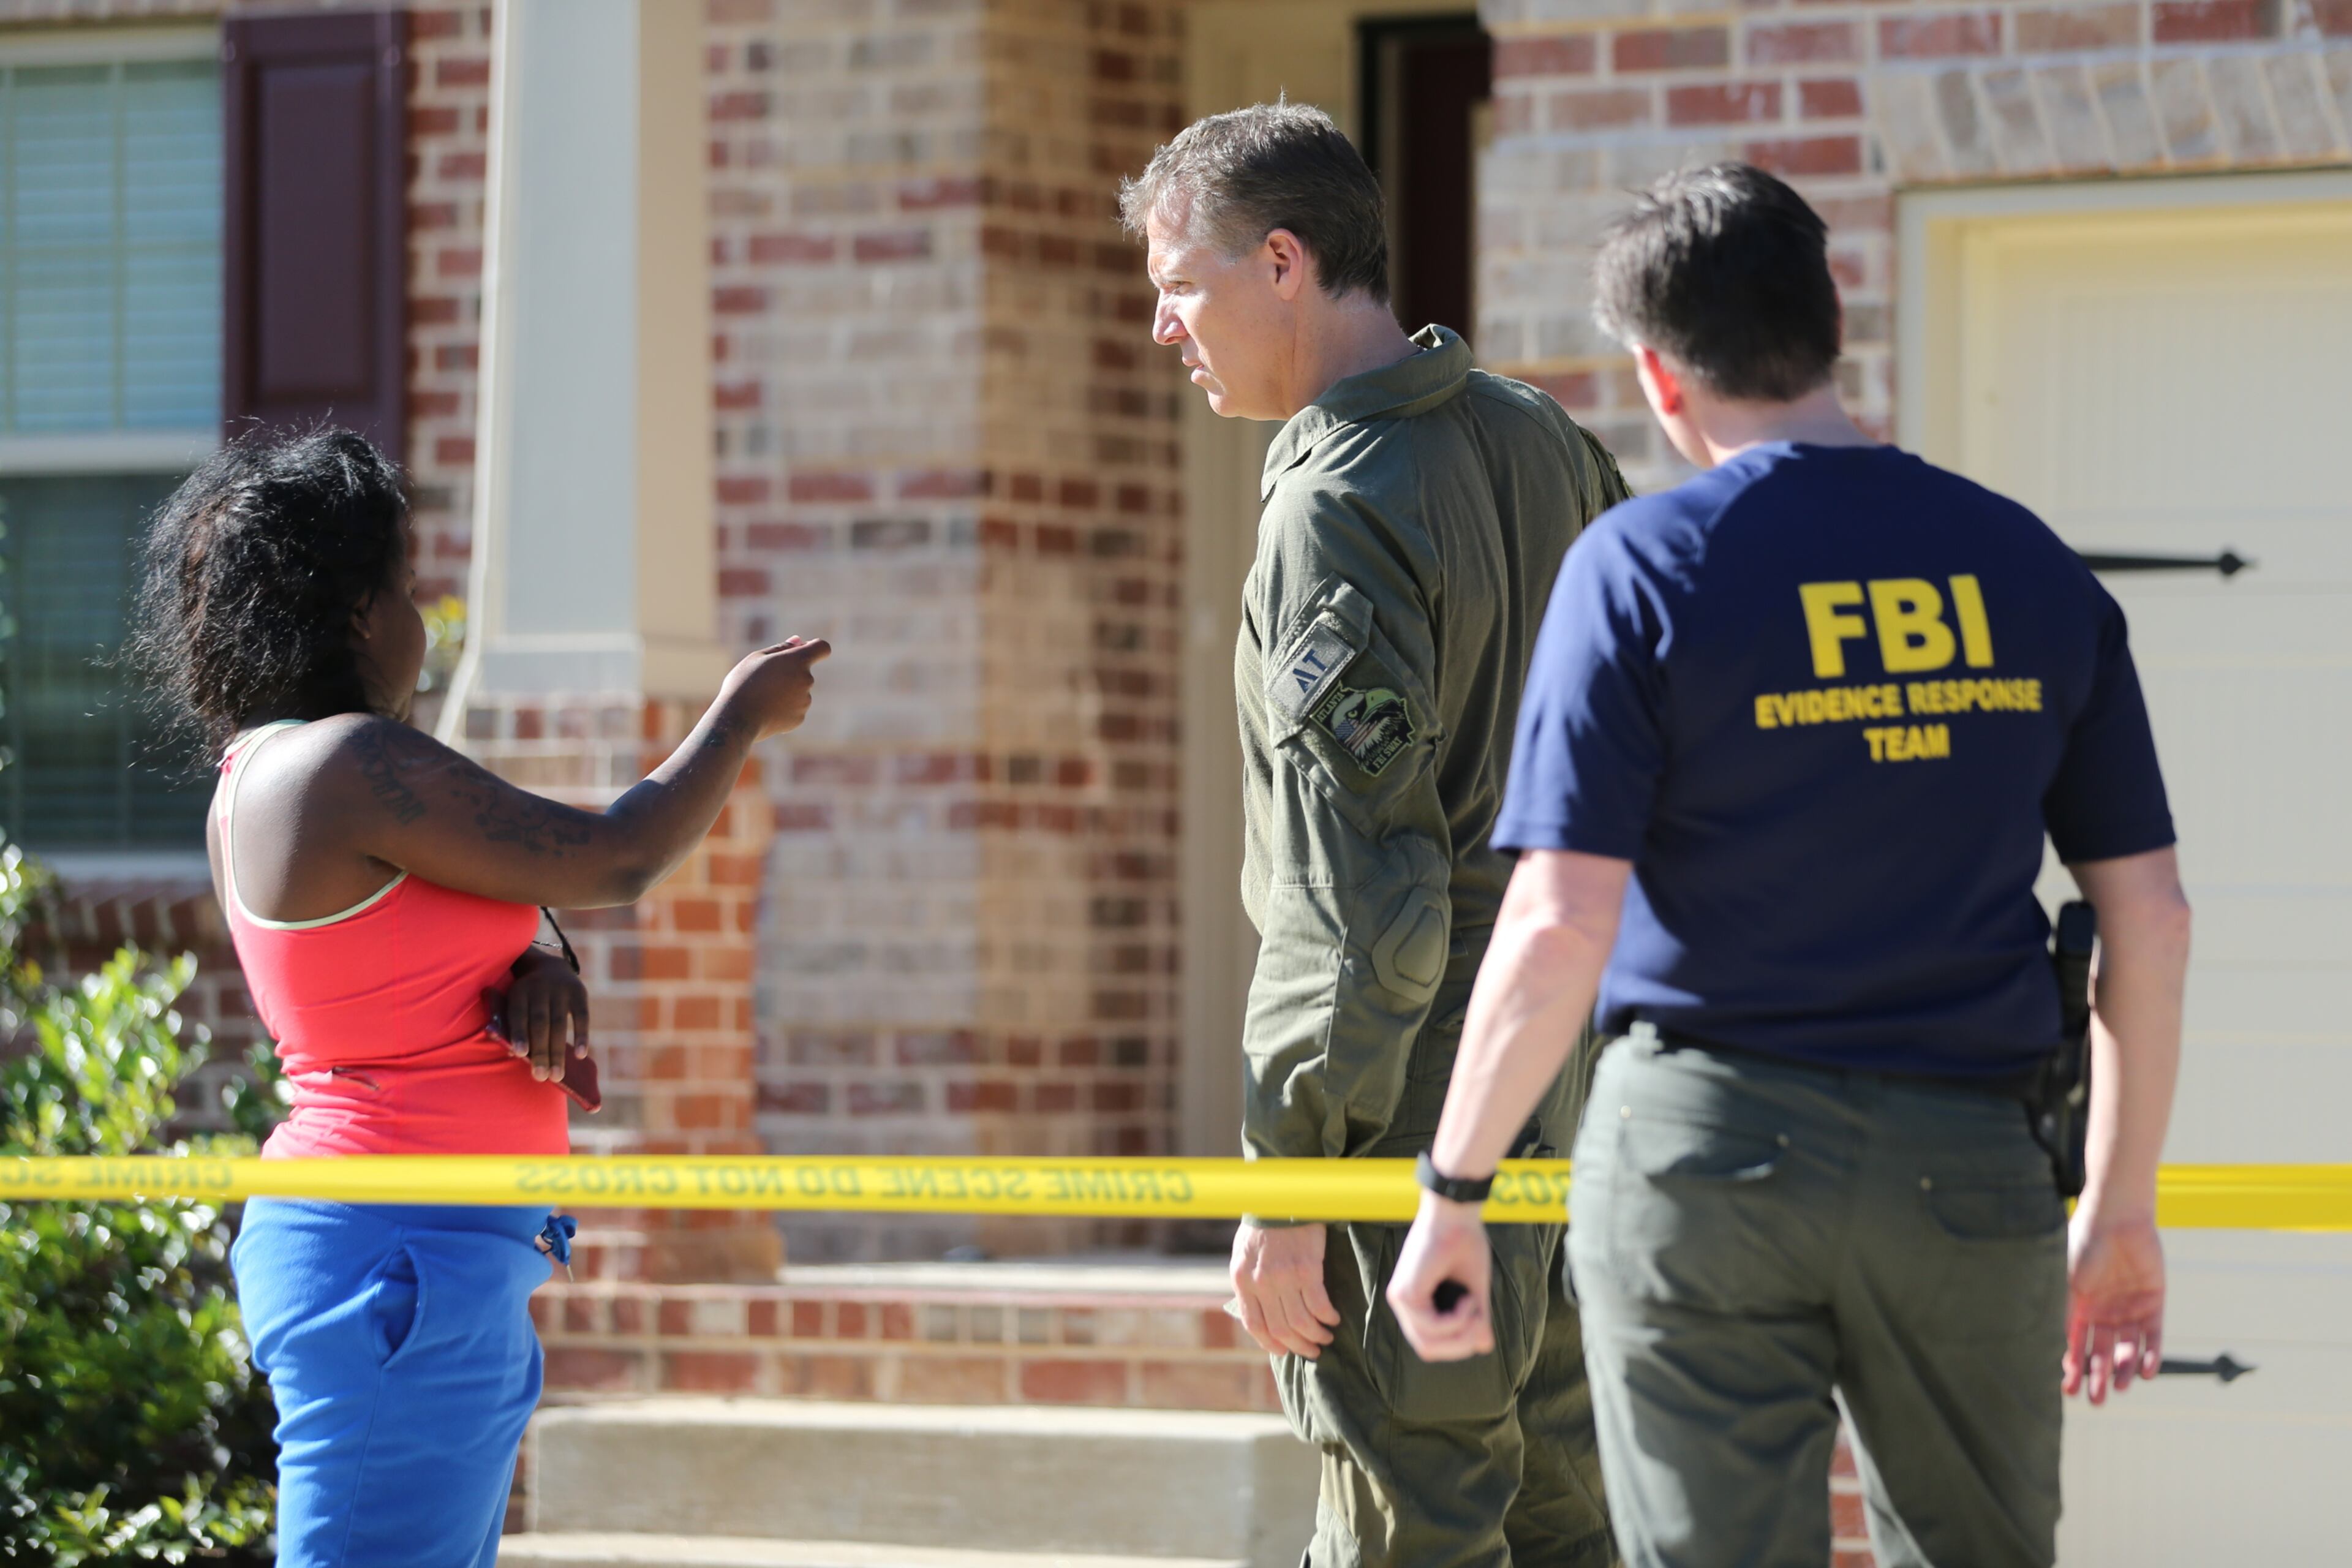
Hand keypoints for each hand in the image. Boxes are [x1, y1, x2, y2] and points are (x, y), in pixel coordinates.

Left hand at [484, 949, 588, 1083]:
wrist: (549, 966)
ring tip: (557, 1075)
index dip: (520, 1033)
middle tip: (541, 1077)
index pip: (518, 1014)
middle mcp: (539, 988)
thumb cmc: (527, 997)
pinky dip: (581, 1036)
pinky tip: (580, 1055)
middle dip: (541, 1051)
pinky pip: (582, 1016)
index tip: (520, 1054)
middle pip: (540, 1023)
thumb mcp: (515, 1002)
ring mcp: (561, 989)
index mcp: (519, 992)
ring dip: (558, 1051)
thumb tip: (515, 1053)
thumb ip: (513, 1025)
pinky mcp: (579, 992)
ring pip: (559, 1023)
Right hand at [718, 636, 831, 739]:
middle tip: (764, 680)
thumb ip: (781, 648)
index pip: (822, 648)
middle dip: (790, 673)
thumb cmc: (743, 683)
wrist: (737, 718)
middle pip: (804, 672)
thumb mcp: (757, 658)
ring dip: (786, 692)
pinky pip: (794, 709)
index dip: (815, 647)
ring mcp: (805, 701)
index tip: (805, 650)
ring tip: (762, 697)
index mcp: (798, 661)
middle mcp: (807, 680)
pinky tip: (766, 711)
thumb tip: (799, 641)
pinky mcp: (799, 718)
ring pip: (798, 692)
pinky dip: (783, 709)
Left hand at [1228, 1222, 1341, 1358]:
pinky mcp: (1307, 1269)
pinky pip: (1319, 1305)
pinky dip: (1327, 1317)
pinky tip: (1333, 1318)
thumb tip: (1260, 1311)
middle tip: (1312, 1350)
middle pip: (1280, 1329)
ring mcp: (1284, 1277)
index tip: (1284, 1351)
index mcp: (1242, 1280)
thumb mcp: (1244, 1254)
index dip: (1271, 1343)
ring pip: (1301, 1322)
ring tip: (1326, 1337)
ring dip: (1316, 1335)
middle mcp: (1261, 1283)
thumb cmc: (1263, 1225)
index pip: (1254, 1324)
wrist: (1281, 1197)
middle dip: (1298, 1346)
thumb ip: (1249, 1282)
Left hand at [1388, 1191, 1494, 1361]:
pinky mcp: (1405, 1294)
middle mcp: (1404, 1303)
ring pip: (1428, 1344)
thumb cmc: (1464, 1242)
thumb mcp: (1473, 1289)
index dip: (1458, 1344)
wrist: (1456, 1213)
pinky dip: (1456, 1320)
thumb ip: (1476, 1318)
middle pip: (1428, 1348)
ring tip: (1476, 1308)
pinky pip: (1431, 1327)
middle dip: (1460, 1345)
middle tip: (1481, 1325)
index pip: (1432, 1342)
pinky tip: (1468, 1300)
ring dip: (1460, 1333)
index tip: (1481, 1325)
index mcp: (1417, 1300)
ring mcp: (1400, 1299)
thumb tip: (1484, 1347)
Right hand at [2065, 1206, 2164, 1402]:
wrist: (2115, 1219)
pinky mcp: (2153, 1305)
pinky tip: (2147, 1371)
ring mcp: (2128, 1310)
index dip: (2071, 1369)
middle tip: (2096, 1401)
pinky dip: (2151, 1355)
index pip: (2074, 1346)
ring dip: (2124, 1370)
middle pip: (2100, 1353)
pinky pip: (2153, 1337)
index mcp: (2078, 1308)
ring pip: (2127, 1350)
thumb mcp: (2065, 1282)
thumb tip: (2052, 1349)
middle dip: (2097, 1378)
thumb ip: (2063, 1313)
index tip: (2068, 1390)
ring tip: (2122, 1387)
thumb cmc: (2082, 1246)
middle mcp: (2102, 1313)